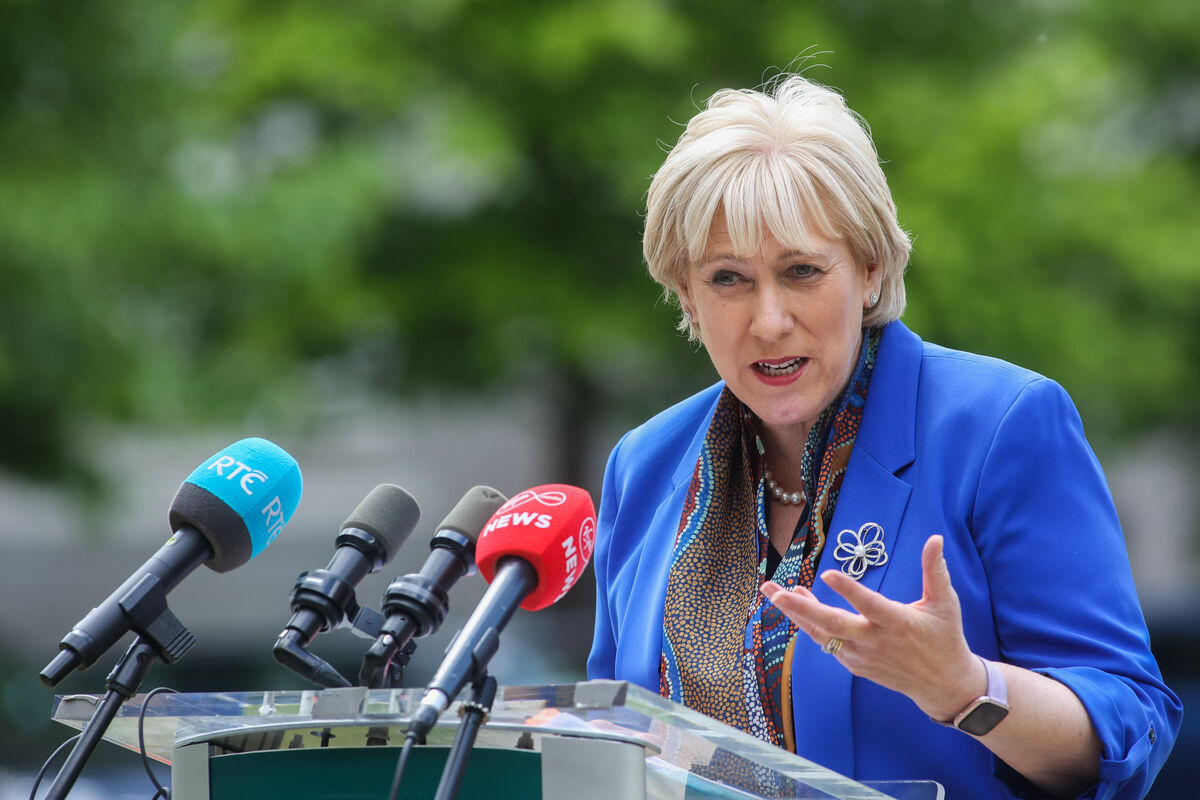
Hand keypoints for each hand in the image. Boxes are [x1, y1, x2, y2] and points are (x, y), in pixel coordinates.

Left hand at [761, 534, 984, 721]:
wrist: (942, 685)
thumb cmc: (944, 638)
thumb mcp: (945, 603)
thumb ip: (935, 570)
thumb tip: (935, 538)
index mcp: (898, 623)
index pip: (869, 605)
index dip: (848, 590)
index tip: (825, 574)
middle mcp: (875, 641)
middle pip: (833, 624)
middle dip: (801, 608)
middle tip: (776, 592)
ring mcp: (862, 655)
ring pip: (822, 634)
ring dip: (796, 613)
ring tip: (772, 592)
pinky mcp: (855, 664)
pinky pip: (827, 643)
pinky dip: (810, 624)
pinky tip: (797, 604)